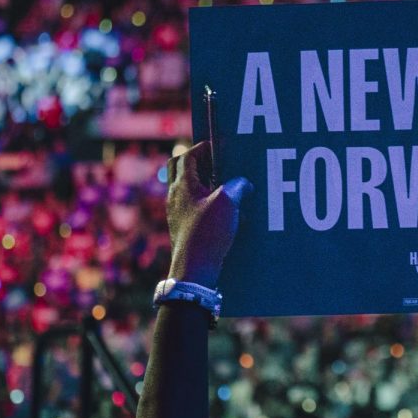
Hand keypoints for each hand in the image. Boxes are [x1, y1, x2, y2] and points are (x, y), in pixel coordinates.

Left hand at [165, 142, 251, 288]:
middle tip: (214, 161)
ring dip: (200, 180)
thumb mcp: (228, 203)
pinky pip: (189, 204)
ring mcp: (176, 212)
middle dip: (195, 161)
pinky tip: (219, 208)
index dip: (201, 148)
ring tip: (221, 183)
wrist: (194, 270)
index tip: (217, 147)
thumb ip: (237, 186)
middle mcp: (175, 196)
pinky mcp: (182, 226)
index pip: (186, 156)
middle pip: (178, 168)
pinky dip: (202, 198)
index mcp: (183, 186)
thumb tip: (242, 183)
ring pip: (184, 187)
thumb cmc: (208, 233)